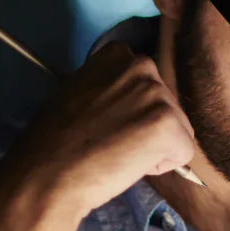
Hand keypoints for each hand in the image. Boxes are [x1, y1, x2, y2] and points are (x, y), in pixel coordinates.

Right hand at [0, 43, 196, 220]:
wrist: (46, 175)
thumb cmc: (54, 143)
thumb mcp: (78, 94)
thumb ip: (110, 90)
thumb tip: (133, 109)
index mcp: (117, 55)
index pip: (147, 85)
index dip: (130, 112)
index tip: (104, 124)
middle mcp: (141, 65)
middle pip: (167, 105)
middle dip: (146, 129)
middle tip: (110, 143)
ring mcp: (157, 94)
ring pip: (178, 130)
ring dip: (154, 148)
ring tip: (116, 154)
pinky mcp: (169, 125)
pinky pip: (183, 153)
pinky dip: (161, 167)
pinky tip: (128, 166)